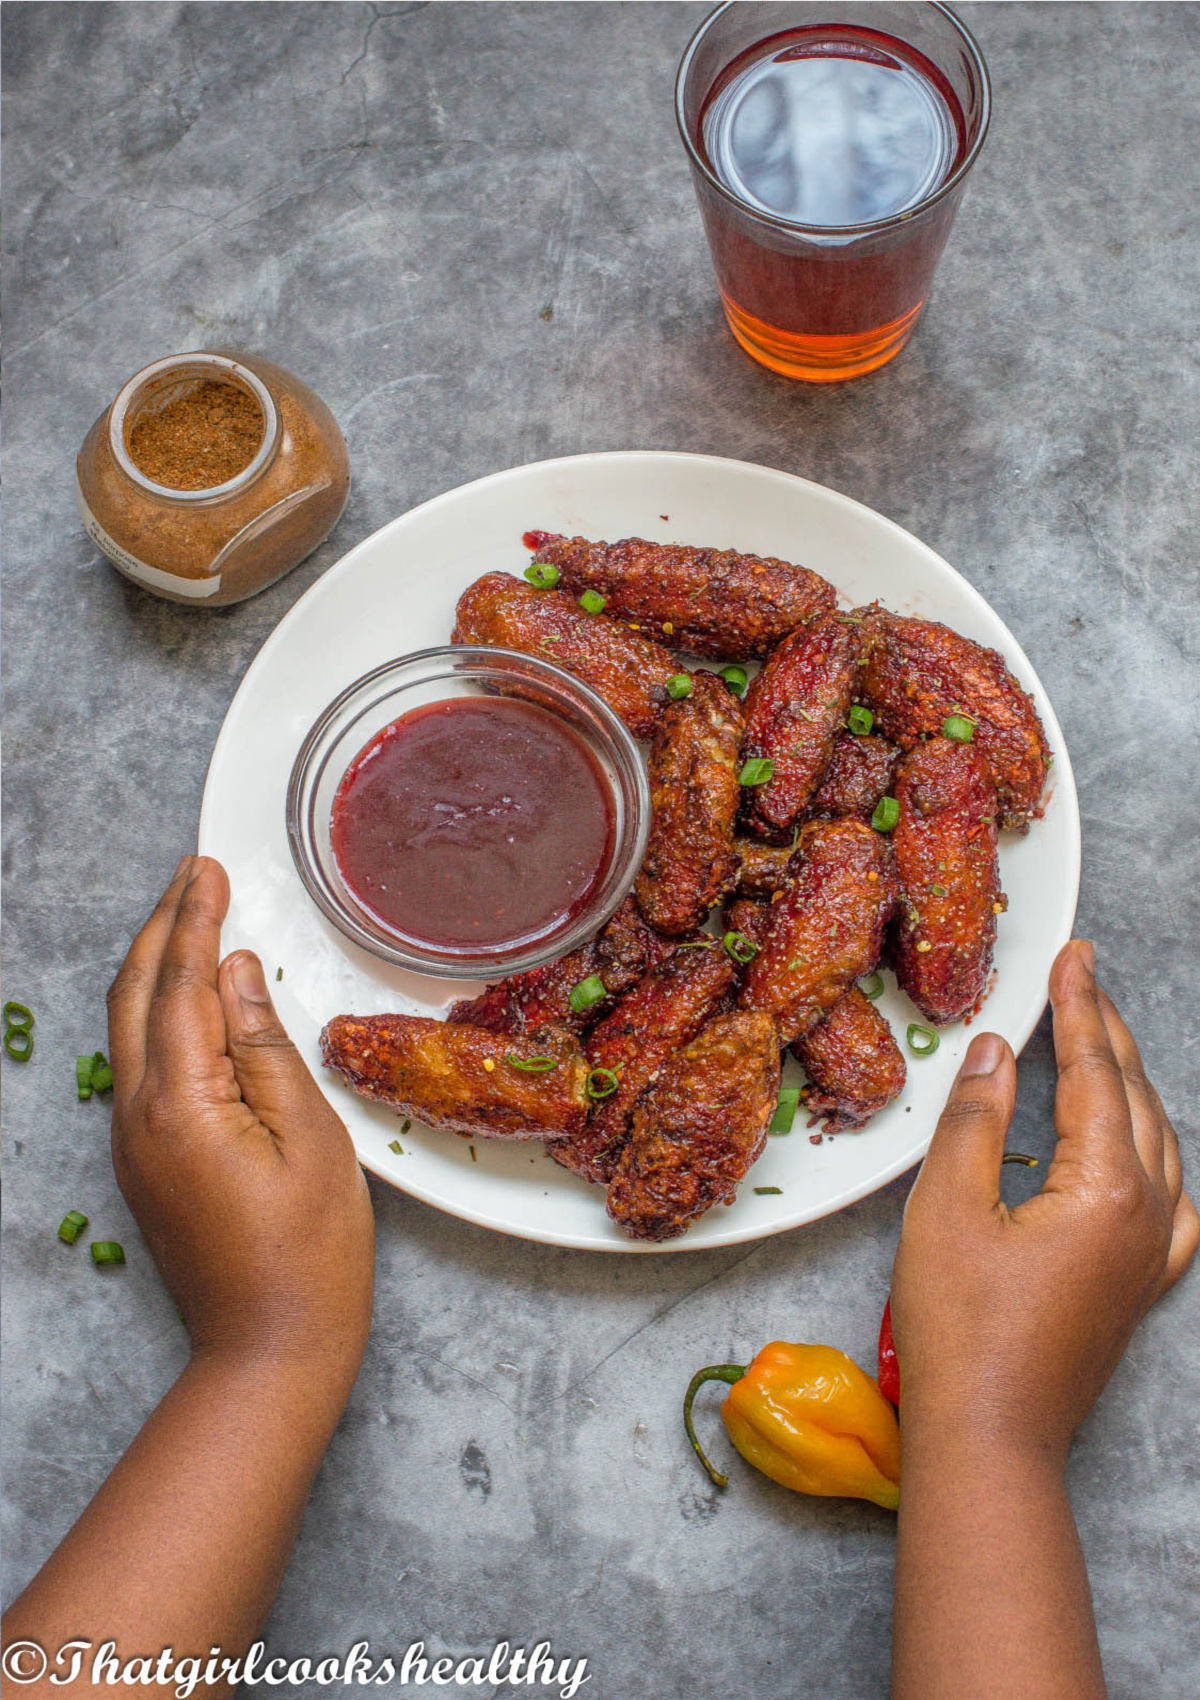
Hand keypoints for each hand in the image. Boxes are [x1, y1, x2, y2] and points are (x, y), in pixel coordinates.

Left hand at [108, 855, 373, 1393]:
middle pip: (134, 996)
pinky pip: (138, 1064)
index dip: (196, 920)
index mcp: (181, 1105)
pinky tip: (190, 997)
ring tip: (191, 917)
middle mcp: (137, 1118)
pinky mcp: (143, 1162)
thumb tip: (236, 972)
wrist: (270, 1349)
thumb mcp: (310, 1136)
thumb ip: (265, 1045)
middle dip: (162, 928)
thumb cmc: (309, 1254)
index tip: (207, 869)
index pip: (182, 985)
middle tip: (194, 876)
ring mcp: (132, 1143)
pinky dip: (158, 1012)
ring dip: (155, 966)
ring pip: (127, 1028)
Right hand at [891, 939, 1197, 1462]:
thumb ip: (976, 1120)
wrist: (990, 1437)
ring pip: (1159, 1143)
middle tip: (1081, 977)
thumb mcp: (947, 1210)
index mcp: (1107, 1190)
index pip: (1094, 1073)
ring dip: (1129, 1085)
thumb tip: (997, 1049)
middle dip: (1106, 1032)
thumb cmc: (960, 1329)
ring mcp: (1151, 1255)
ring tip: (1098, 1042)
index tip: (1071, 957)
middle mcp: (1148, 1216)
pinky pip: (1171, 1199)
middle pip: (1134, 1099)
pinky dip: (1153, 1152)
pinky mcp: (1140, 1285)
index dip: (1078, 1009)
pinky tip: (1141, 1152)